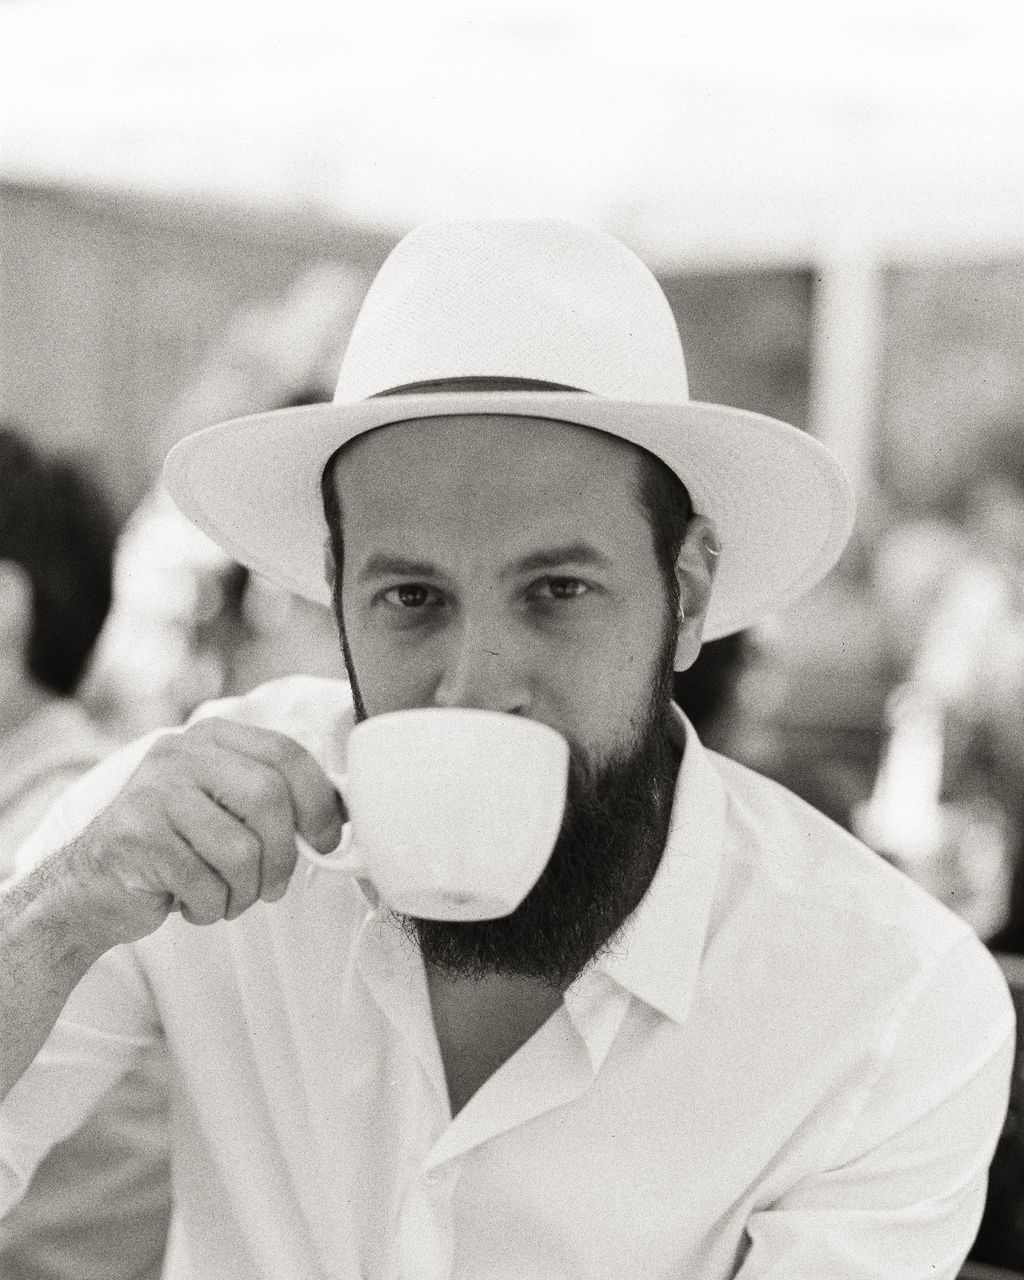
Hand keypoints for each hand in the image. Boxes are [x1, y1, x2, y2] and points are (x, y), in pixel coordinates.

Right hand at [67, 718, 342, 946]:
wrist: (90, 887)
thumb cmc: (177, 850)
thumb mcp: (225, 809)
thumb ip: (275, 799)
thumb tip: (348, 811)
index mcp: (213, 738)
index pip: (286, 754)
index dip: (320, 801)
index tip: (327, 841)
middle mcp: (181, 753)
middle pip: (268, 797)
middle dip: (284, 855)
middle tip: (277, 886)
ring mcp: (154, 792)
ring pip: (241, 850)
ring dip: (246, 892)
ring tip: (228, 898)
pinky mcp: (135, 836)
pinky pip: (206, 883)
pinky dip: (212, 908)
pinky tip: (193, 904)